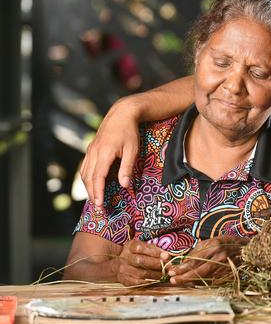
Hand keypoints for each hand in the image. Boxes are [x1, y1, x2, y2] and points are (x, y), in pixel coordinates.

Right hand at [80, 98, 140, 212]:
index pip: (98, 178)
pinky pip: (85, 167)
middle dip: (92, 194)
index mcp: (104, 153)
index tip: (100, 205)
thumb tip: (124, 185)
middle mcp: (93, 152)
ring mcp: (90, 150)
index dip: (98, 193)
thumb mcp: (133, 150)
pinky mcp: (90, 149)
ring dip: (88, 188)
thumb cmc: (129, 132)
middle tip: (98, 209)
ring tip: (95, 201)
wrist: (121, 114)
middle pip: (88, 178)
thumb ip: (127, 168)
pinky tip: (92, 186)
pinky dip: (87, 179)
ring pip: (84, 173)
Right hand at [116, 240, 168, 285]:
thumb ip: (154, 249)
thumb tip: (167, 255)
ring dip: (156, 274)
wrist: (120, 264)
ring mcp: (124, 270)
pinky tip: (157, 280)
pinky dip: (149, 282)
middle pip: (140, 261)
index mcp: (130, 246)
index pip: (142, 248)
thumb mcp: (143, 247)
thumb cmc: (137, 253)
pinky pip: (138, 283)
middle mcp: (125, 258)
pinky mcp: (125, 280)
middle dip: (156, 264)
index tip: (166, 256)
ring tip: (165, 274)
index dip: (155, 252)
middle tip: (168, 266)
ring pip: (141, 273)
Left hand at [167, 236, 248, 284]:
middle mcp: (220, 257)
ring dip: (191, 282)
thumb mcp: (211, 242)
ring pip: (204, 279)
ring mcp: (225, 268)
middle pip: (198, 271)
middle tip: (173, 280)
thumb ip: (197, 251)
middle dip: (184, 277)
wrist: (247, 249)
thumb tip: (183, 262)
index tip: (172, 271)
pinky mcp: (228, 276)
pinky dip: (202, 283)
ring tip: (181, 282)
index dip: (182, 267)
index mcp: (214, 246)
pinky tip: (195, 283)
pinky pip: (212, 282)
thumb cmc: (227, 243)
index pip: (194, 260)